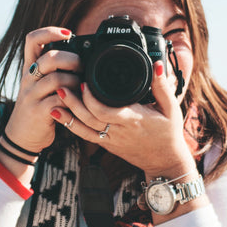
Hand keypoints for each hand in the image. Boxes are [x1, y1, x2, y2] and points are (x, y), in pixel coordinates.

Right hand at [0, 27, 81, 157]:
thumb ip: (54, 71)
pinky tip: (76, 103)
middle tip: (82, 67)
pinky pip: (59, 101)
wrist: (22, 136)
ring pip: (57, 80)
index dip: (50, 32)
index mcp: (29, 68)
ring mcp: (31, 95)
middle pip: (49, 58)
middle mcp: (28, 79)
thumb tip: (81, 56)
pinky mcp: (38, 112)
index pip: (32, 40)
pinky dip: (73, 101)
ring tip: (81, 88)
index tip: (68, 33)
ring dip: (75, 82)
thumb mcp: (40, 85)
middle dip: (72, 60)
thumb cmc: (38, 107)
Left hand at [52, 61, 196, 181]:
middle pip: (89, 119)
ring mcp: (110, 139)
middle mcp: (119, 131)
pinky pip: (85, 135)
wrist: (164, 162)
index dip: (92, 99)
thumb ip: (162, 86)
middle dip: (73, 103)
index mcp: (134, 120)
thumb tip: (157, 64)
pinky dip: (71, 125)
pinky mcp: (106, 144)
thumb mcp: (171, 109)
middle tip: (61, 85)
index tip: (84, 83)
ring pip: (83, 128)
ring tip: (55, 98)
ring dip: (67, 114)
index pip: (106, 111)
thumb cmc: (168, 134)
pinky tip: (59, 114)